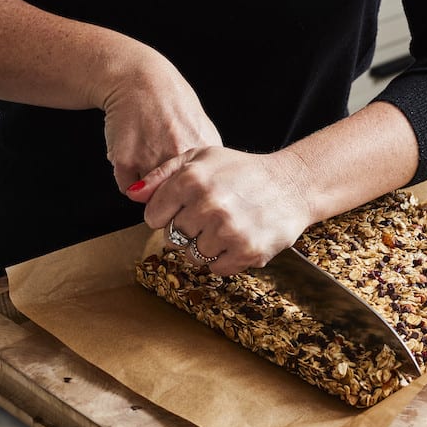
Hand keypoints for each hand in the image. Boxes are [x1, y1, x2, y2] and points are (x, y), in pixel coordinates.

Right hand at [101, 46, 221, 191]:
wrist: (139, 81)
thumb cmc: (171, 104)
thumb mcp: (203, 129)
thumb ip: (207, 162)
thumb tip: (210, 189)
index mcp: (202, 152)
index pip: (199, 195)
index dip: (190, 194)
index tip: (184, 186)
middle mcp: (178, 157)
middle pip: (174, 199)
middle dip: (168, 194)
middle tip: (162, 173)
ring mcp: (151, 159)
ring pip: (149, 197)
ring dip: (147, 188)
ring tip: (147, 159)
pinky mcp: (126, 160)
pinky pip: (127, 188)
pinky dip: (128, 179)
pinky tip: (132, 156)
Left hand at [129, 146, 312, 274]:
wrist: (293, 185)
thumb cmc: (243, 171)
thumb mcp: (202, 158)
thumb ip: (163, 174)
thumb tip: (133, 193)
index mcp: (192, 180)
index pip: (153, 217)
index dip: (168, 215)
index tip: (185, 209)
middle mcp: (208, 205)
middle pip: (172, 238)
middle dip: (187, 230)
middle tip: (210, 217)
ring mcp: (228, 231)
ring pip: (193, 256)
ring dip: (206, 246)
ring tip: (225, 227)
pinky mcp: (247, 252)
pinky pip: (216, 268)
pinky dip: (224, 259)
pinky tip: (237, 239)